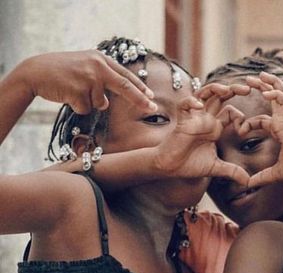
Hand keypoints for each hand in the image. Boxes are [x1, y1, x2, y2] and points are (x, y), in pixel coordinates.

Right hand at [17, 50, 156, 113]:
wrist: (35, 71)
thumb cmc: (62, 72)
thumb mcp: (85, 68)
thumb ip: (101, 80)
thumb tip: (109, 103)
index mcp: (100, 59)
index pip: (125, 76)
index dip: (140, 88)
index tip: (152, 97)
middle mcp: (97, 66)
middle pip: (125, 86)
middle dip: (140, 100)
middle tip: (154, 108)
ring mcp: (88, 77)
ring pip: (100, 103)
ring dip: (88, 103)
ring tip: (74, 90)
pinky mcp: (78, 90)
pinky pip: (86, 109)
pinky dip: (77, 107)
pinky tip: (67, 95)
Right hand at [154, 83, 250, 184]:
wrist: (170, 168)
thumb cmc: (190, 164)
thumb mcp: (216, 168)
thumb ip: (233, 171)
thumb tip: (248, 182)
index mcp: (215, 127)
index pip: (231, 112)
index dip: (241, 117)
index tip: (243, 130)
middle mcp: (206, 119)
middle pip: (221, 96)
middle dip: (234, 90)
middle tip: (248, 88)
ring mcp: (194, 118)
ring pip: (204, 94)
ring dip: (215, 88)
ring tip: (226, 89)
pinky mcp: (182, 120)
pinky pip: (184, 105)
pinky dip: (191, 102)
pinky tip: (198, 105)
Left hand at [241, 72, 282, 187]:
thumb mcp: (274, 173)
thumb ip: (261, 177)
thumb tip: (248, 185)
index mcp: (280, 131)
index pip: (262, 120)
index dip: (250, 123)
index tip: (240, 131)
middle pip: (272, 99)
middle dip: (262, 87)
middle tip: (248, 80)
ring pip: (279, 95)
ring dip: (269, 83)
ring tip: (259, 74)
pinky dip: (275, 94)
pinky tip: (265, 92)